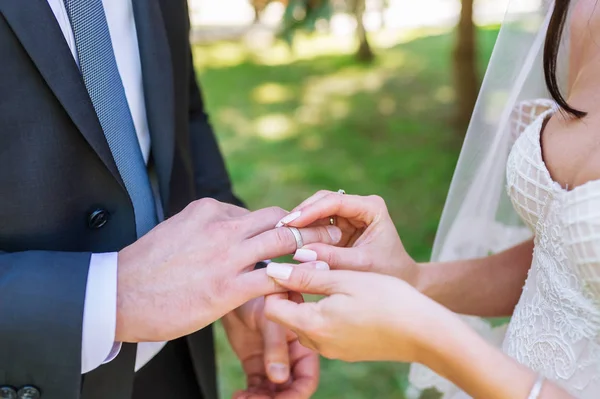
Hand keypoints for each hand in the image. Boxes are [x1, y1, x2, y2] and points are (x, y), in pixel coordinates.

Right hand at [115, 198, 341, 342]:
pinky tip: (311, 282)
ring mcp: (226, 255)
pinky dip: (297, 278)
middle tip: (333, 230)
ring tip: (335, 251)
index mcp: (209, 209)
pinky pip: (274, 277)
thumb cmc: (147, 267)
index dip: (282, 224)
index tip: (299, 233)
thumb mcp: (179, 232)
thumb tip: (232, 235)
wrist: (118, 294)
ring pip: (284, 241)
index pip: (257, 212)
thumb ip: (209, 230)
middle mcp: (222, 225)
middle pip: (279, 218)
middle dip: (310, 224)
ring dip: (314, 245)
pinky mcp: (227, 286)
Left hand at [223, 292, 318, 398]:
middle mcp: (291, 357)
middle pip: (290, 389)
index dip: (296, 395)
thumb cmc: (259, 294)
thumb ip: (276, 347)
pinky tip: (237, 395)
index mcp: (303, 345)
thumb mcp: (270, 319)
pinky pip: (256, 387)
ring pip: (272, 392)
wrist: (236, 285)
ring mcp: (273, 362)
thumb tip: (279, 379)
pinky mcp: (256, 364)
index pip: (306, 379)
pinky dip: (248, 395)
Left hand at [262, 263, 457, 363]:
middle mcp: (318, 344)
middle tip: (309, 270)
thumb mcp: (344, 280)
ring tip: (326, 281)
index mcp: (313, 325)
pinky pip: (321, 332)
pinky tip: (342, 298)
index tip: (291, 268)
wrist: (424, 332)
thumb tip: (273, 271)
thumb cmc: (387, 300)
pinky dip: (322, 315)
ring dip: (306, 304)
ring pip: (303, 325)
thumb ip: (306, 277)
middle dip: (290, 294)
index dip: (275, 286)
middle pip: (285, 318)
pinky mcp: (346, 352)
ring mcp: (333, 351)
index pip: (270, 308)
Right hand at [282, 190, 417, 282]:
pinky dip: (304, 232)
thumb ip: (332, 258)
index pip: (335, 201)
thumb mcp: (361, 266)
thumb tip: (299, 252)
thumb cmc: (388, 273)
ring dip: (300, 222)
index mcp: (371, 207)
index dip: (311, 211)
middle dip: (302, 214)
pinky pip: (317, 224)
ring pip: (317, 210)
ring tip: (280, 235)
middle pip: (323, 201)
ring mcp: (348, 215)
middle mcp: (359, 206)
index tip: (290, 223)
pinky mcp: (339, 227)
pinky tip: (289, 241)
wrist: (402, 282)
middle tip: (280, 229)